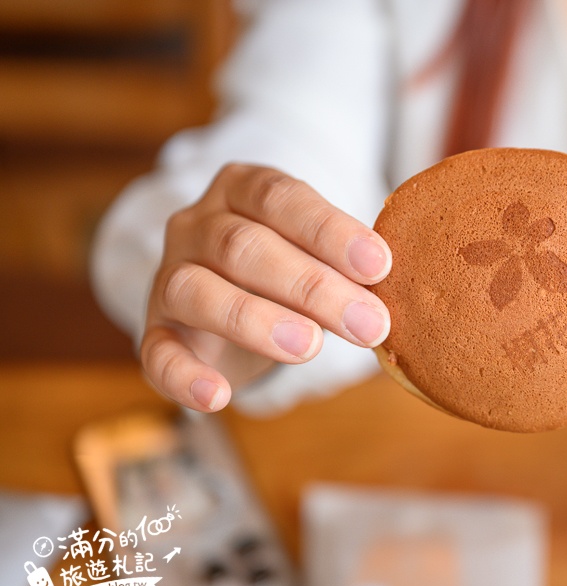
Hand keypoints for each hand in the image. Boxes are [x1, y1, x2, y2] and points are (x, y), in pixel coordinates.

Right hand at [141, 163, 391, 411]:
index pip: (282, 198)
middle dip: (313, 286)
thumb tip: (393, 294)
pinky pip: (157, 353)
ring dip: (257, 320)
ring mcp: (169, 277)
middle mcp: (196, 224)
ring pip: (199, 290)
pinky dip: (185, 377)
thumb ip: (348, 267)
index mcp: (242, 189)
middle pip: (245, 246)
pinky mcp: (155, 332)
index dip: (330, 231)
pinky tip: (218, 396)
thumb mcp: (320, 256)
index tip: (379, 266)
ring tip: (312, 348)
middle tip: (368, 323)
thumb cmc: (292, 271)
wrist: (234, 308)